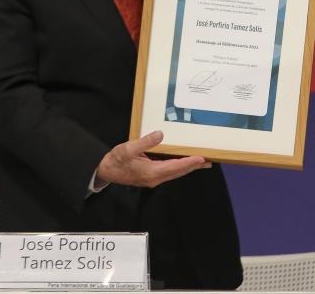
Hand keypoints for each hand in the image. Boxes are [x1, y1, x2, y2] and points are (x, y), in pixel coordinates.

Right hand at [95, 131, 210, 188]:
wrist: (105, 171)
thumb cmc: (116, 160)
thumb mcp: (128, 148)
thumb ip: (145, 142)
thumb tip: (160, 134)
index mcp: (151, 172)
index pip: (175, 167)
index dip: (189, 163)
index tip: (201, 158)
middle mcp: (155, 178)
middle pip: (178, 172)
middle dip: (193, 166)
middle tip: (208, 161)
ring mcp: (153, 178)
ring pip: (175, 173)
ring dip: (188, 167)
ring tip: (201, 162)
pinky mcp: (151, 176)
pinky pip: (169, 171)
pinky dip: (179, 167)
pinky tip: (183, 163)